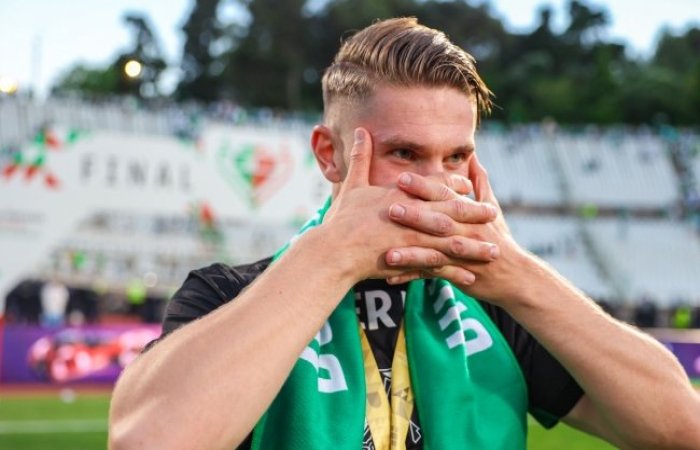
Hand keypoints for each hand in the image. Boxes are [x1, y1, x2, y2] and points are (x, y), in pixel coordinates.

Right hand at [320, 129, 499, 282]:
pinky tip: (472, 275)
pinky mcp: (411, 261)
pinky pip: (440, 268)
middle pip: (452, 212)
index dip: (454, 184)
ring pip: (453, 242)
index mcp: (402, 196)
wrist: (335, 251)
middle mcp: (413, 216)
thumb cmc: (342, 220)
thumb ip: (361, 158)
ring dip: (475, 246)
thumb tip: (361, 131)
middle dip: (476, 213)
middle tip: (495, 214)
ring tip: (494, 250)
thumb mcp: (352, 185)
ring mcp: (414, 240)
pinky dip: (456, 272)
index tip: (468, 184)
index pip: (435, 185)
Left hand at [385, 154, 531, 305]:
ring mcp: (462, 255)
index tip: (403, 178)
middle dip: (415, 215)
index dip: (425, 187)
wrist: (515, 275)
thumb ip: (480, 182)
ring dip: (411, 253)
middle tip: (390, 208)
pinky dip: (412, 276)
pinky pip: (431, 275)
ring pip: (434, 252)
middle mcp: (466, 232)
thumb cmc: (498, 237)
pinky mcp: (457, 274)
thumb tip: (473, 155)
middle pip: (439, 221)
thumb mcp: (492, 208)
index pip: (446, 195)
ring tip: (388, 253)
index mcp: (471, 213)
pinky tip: (390, 278)